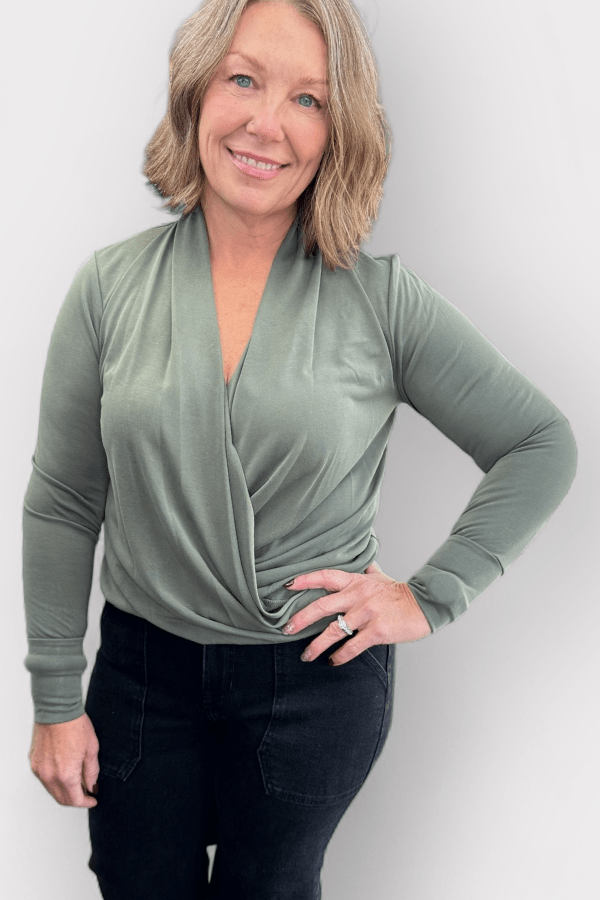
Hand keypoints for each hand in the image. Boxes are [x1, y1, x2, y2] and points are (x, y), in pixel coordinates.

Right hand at [29, 712, 99, 807]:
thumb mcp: (91, 749)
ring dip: (64, 791)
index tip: (92, 799)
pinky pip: (44, 778)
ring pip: (52, 790)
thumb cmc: (75, 725)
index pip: (75, 800)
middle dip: (75, 799)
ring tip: (77, 781)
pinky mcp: (34, 762)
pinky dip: (54, 781)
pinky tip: (64, 772)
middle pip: (62, 799)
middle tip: (86, 793)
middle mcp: (50, 776)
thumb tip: (91, 785)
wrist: (57, 710)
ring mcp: (39, 769)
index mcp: (66, 775)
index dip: (86, 802)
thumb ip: (92, 772)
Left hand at [282, 563, 431, 664]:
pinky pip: (353, 646)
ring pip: (334, 630)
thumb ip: (368, 571)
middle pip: (322, 606)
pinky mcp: (377, 631)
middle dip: (301, 619)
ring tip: (306, 655)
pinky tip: (333, 661)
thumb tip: (365, 562)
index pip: (325, 577)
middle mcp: (358, 595)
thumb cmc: (400, 593)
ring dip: (317, 645)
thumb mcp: (380, 577)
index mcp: (355, 581)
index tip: (287, 586)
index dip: (305, 580)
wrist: (425, 605)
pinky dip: (340, 655)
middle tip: (286, 629)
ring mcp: (367, 613)